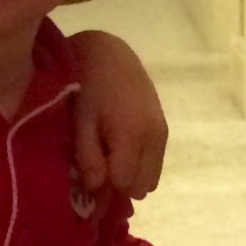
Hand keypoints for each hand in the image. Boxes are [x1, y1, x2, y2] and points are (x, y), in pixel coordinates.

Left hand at [70, 30, 167, 198]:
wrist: (112, 56)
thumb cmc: (90, 89)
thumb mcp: (81, 123)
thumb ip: (88, 157)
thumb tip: (97, 188)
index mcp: (133, 135)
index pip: (124, 184)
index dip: (105, 188)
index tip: (89, 178)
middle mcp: (154, 137)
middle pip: (141, 186)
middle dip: (119, 186)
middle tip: (99, 170)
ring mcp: (162, 133)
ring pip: (151, 178)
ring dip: (130, 177)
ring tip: (109, 159)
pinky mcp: (164, 129)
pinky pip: (155, 164)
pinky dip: (139, 166)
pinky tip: (121, 151)